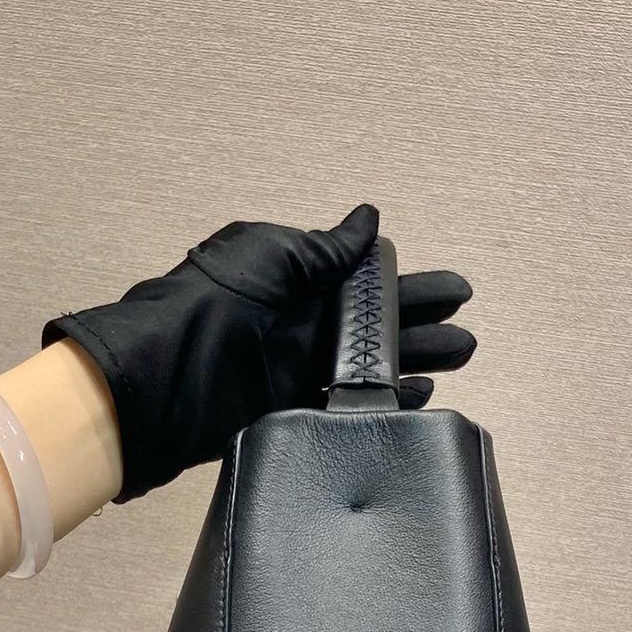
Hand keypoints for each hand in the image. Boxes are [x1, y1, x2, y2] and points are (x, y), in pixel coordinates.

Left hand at [43, 206, 475, 500]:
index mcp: (298, 277)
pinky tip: (418, 397)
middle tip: (468, 337)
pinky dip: (384, 400)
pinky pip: (347, 404)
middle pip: (377, 326)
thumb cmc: (213, 299)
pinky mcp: (292, 409)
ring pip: (371, 365)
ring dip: (416, 362)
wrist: (163, 373)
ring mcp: (299, 368)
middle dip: (424, 326)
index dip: (411, 286)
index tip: (454, 293)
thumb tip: (370, 222)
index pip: (366, 280)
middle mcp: (303, 322)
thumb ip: (325, 250)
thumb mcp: (272, 255)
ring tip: (460, 359)